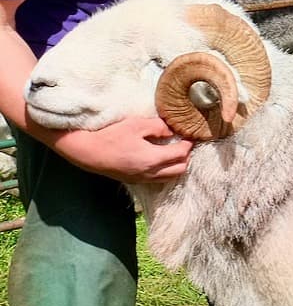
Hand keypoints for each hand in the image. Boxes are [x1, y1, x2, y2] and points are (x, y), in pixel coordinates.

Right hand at [48, 116, 191, 182]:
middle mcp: (149, 173)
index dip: (189, 143)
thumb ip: (159, 127)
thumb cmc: (111, 135)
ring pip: (170, 177)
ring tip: (175, 150)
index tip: (191, 133)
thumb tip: (173, 131)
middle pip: (180, 169)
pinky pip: (158, 179)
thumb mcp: (137, 125)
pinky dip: (166, 171)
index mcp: (152, 159)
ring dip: (177, 165)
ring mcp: (141, 179)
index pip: (181, 154)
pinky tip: (161, 159)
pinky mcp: (134, 180)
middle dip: (187, 156)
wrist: (87, 152)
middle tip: (185, 142)